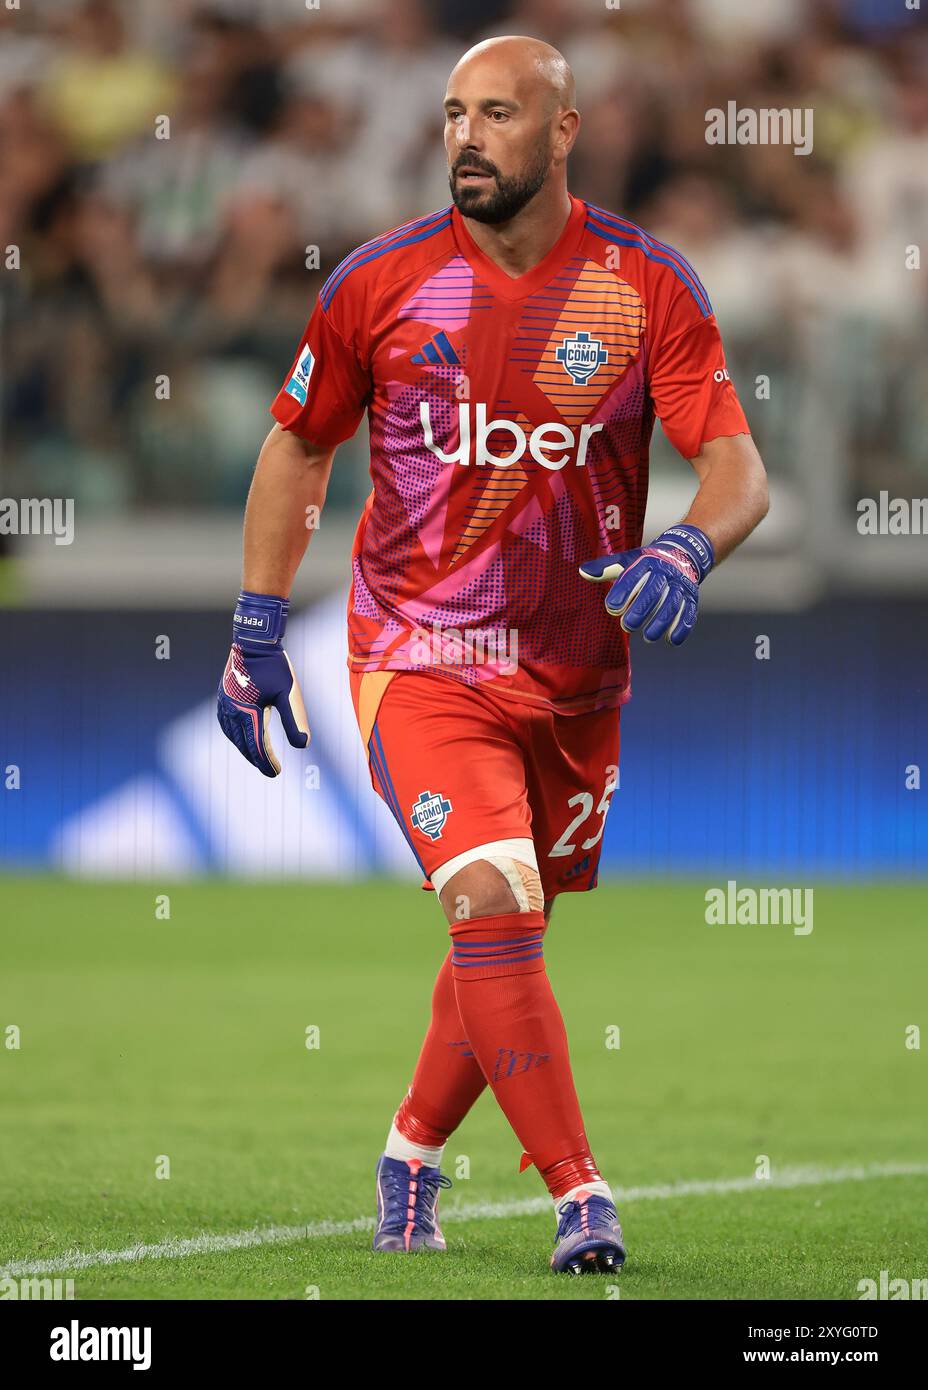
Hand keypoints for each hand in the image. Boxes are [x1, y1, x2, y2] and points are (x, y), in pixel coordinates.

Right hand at [217, 591, 309, 776]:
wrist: (254, 642)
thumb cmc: (275, 667)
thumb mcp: (290, 694)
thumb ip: (295, 720)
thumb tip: (304, 745)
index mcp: (250, 712)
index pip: (258, 746)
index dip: (267, 762)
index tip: (276, 772)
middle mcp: (234, 710)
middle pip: (244, 744)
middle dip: (257, 759)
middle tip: (269, 769)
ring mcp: (225, 704)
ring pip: (233, 735)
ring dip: (244, 748)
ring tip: (257, 757)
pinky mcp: (223, 697)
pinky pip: (225, 724)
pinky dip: (234, 735)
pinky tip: (240, 738)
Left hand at [578, 524, 713, 645]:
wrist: (682, 555)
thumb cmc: (647, 563)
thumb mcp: (627, 560)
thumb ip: (605, 568)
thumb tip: (582, 572)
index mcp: (646, 562)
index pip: (634, 576)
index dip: (623, 591)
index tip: (612, 607)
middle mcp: (665, 572)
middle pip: (654, 591)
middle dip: (641, 610)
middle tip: (627, 626)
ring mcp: (680, 585)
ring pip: (672, 604)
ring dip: (661, 622)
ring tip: (648, 637)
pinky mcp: (691, 598)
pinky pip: (689, 613)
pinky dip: (681, 627)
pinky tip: (671, 640)